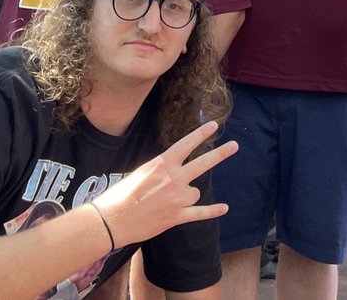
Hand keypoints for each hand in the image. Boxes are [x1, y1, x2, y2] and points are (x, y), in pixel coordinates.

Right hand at [92, 121, 236, 246]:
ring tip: (167, 202)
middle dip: (220, 153)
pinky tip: (224, 207)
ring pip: (195, 192)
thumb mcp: (140, 172)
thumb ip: (161, 169)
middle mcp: (173, 179)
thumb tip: (173, 169)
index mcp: (162, 164)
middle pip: (202, 163)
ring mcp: (177, 198)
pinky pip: (200, 213)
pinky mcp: (176, 217)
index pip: (186, 144)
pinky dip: (212, 211)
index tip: (214, 125)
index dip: (201, 134)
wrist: (112, 220)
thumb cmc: (121, 194)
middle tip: (235, 145)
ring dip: (187, 195)